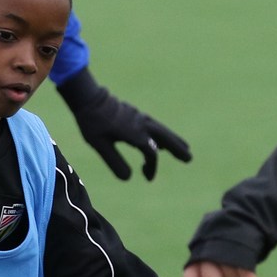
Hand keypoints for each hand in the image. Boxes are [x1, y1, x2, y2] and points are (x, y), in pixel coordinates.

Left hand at [58, 70, 191, 180]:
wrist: (88, 98)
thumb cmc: (92, 123)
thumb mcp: (99, 145)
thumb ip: (114, 162)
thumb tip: (128, 178)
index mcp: (134, 132)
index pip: (150, 152)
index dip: (151, 166)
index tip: (146, 177)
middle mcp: (141, 123)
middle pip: (164, 137)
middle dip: (177, 148)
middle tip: (189, 159)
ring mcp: (139, 117)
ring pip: (161, 130)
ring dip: (172, 140)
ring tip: (184, 148)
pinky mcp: (135, 114)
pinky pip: (153, 126)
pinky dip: (160, 134)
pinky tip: (160, 141)